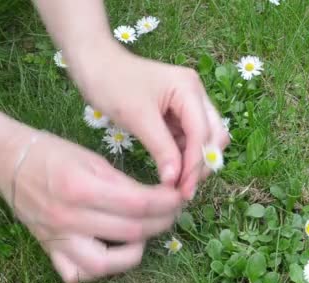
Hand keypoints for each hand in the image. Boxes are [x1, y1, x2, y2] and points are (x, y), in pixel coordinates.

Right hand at [0, 131, 182, 282]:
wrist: (9, 162)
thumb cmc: (53, 154)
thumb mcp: (92, 159)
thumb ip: (123, 183)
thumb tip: (156, 199)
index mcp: (81, 188)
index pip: (138, 204)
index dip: (166, 202)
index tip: (178, 196)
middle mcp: (69, 219)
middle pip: (131, 232)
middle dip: (162, 221)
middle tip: (173, 211)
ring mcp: (58, 239)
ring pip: (107, 264)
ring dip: (136, 251)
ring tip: (145, 233)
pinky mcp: (50, 250)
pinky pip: (78, 273)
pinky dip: (100, 268)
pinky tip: (112, 252)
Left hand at [71, 44, 229, 199]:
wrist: (94, 65)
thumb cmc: (113, 84)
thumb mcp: (138, 118)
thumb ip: (161, 149)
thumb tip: (175, 180)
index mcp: (189, 89)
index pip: (202, 133)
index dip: (195, 164)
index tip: (183, 191)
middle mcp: (195, 94)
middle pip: (214, 136)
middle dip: (202, 163)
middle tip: (184, 189)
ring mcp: (187, 103)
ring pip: (203, 139)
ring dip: (193, 161)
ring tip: (176, 183)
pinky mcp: (176, 113)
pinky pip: (188, 138)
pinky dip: (183, 155)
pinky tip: (171, 170)